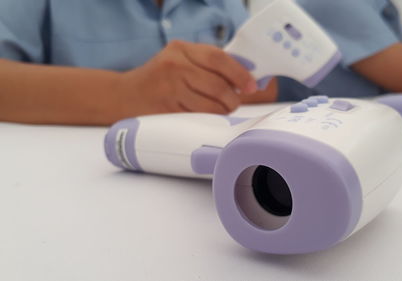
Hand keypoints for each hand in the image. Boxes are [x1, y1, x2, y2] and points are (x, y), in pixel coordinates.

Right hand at [117, 40, 256, 115]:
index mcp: (181, 49)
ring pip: (210, 104)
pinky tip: (207, 116)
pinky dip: (208, 118)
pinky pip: (197, 116)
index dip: (239, 73)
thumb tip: (244, 78)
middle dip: (233, 98)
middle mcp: (174, 65)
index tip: (251, 86)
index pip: (218, 58)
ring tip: (222, 110)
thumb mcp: (179, 60)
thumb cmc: (159, 79)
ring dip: (223, 110)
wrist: (124, 95)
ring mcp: (169, 88)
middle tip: (235, 102)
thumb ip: (207, 65)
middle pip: (217, 84)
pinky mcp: (166, 108)